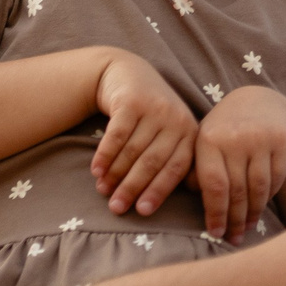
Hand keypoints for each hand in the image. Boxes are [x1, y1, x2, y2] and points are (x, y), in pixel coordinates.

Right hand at [89, 52, 198, 216]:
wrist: (128, 73)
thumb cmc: (150, 115)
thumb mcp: (168, 133)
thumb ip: (170, 160)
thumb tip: (156, 202)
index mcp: (190, 133)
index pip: (175, 169)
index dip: (158, 191)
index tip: (143, 212)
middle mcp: (176, 120)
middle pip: (152, 162)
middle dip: (132, 188)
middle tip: (117, 208)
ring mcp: (154, 108)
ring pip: (133, 151)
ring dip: (115, 174)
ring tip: (103, 191)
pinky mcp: (131, 101)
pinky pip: (116, 136)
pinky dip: (105, 156)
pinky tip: (96, 171)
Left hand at [193, 86, 285, 241]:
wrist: (257, 101)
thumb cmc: (223, 131)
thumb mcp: (203, 143)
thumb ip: (196, 171)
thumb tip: (199, 203)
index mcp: (209, 140)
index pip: (214, 186)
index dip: (216, 213)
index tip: (216, 233)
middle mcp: (235, 138)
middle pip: (237, 191)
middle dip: (235, 219)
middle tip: (233, 238)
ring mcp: (261, 139)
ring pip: (259, 188)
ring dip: (253, 213)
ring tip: (248, 227)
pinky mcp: (284, 141)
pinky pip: (276, 179)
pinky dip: (268, 197)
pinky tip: (261, 207)